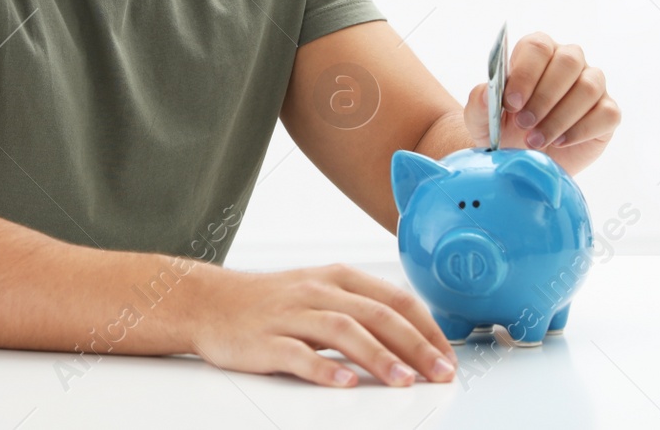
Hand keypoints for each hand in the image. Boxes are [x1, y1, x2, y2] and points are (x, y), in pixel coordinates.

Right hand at [182, 262, 457, 387]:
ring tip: (403, 380)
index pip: (395, 298)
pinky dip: (323, 369)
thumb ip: (362, 307)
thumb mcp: (320, 291)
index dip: (427, 328)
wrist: (209, 302)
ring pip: (342, 331)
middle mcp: (317, 291)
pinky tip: (343, 383)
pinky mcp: (265, 340)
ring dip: (377, 356)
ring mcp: (291, 315)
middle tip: (440, 372)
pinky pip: (298, 353)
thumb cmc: (271, 302)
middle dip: (415, 345)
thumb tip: (413, 334)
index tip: (449, 355)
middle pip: (376, 314)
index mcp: (337, 277)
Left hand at [463, 31, 618, 174]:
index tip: (511, 103)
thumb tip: (486, 92)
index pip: (538, 47)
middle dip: (544, 96)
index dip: (526, 73)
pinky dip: (581, 130)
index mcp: (537, 52)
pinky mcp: (608, 112)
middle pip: (569, 61)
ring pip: (589, 87)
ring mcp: (592, 85)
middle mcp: (569, 61)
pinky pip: (607, 114)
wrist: (524, 160)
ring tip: (536, 140)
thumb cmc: (502, 131)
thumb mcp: (481, 120)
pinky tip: (559, 142)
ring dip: (560, 117)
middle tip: (524, 123)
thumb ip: (479, 103)